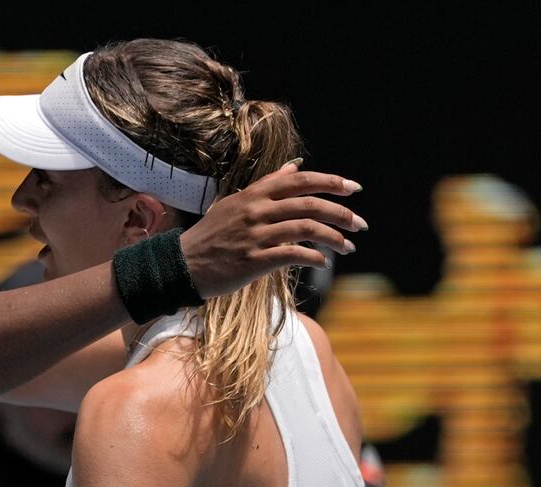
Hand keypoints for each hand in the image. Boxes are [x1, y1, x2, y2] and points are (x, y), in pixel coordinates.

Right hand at [179, 161, 367, 297]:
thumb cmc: (210, 236)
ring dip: (334, 238)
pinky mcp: (253, 261)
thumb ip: (268, 185)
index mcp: (255, 195)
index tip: (353, 189)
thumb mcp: (236, 203)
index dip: (331, 182)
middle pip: (310, 204)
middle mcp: (257, 211)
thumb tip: (295, 167)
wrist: (181, 265)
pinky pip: (293, 254)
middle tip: (360, 224)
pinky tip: (322, 262)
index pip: (301, 181)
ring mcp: (255, 236)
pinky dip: (314, 257)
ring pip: (307, 229)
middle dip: (342, 213)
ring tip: (348, 247)